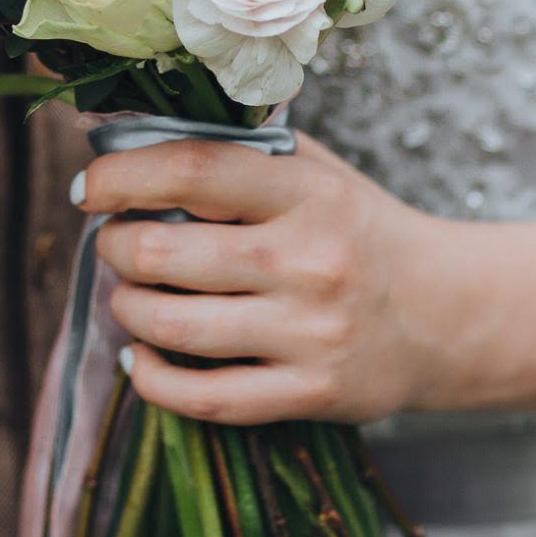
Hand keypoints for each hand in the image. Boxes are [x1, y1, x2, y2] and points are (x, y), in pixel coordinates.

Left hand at [79, 134, 488, 425]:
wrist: (446, 313)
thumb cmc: (358, 232)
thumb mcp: (315, 173)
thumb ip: (235, 154)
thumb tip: (126, 139)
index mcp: (306, 194)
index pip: (191, 171)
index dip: (121, 176)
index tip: (89, 189)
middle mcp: (307, 261)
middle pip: (163, 252)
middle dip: (116, 246)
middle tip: (116, 243)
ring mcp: (309, 333)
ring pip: (172, 325)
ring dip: (126, 309)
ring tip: (130, 296)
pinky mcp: (310, 393)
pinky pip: (203, 397)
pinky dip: (152, 379)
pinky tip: (141, 358)